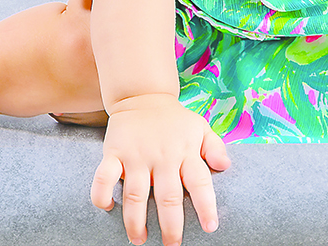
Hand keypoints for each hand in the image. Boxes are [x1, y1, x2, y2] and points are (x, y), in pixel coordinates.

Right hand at [90, 93, 231, 245]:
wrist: (142, 96)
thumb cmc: (175, 120)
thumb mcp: (200, 127)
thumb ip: (215, 147)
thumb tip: (226, 166)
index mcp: (185, 152)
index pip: (200, 182)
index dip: (206, 205)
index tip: (210, 227)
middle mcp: (162, 156)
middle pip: (167, 196)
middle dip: (170, 225)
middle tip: (172, 245)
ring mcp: (136, 156)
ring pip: (134, 194)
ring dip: (135, 221)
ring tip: (139, 240)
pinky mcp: (113, 153)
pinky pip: (103, 177)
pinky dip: (102, 195)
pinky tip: (108, 209)